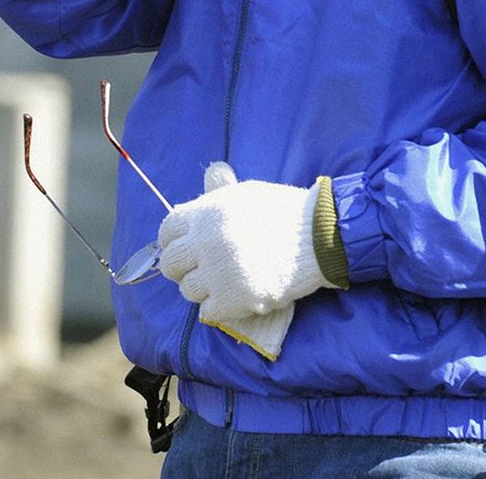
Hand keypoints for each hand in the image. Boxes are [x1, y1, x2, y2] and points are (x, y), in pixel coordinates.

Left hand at [158, 162, 332, 326]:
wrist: (319, 238)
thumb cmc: (282, 211)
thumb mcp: (245, 194)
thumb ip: (219, 193)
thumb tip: (210, 174)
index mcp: (205, 214)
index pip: (167, 231)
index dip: (172, 241)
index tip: (183, 247)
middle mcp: (205, 243)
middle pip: (171, 264)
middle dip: (182, 268)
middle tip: (199, 270)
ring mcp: (219, 273)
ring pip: (188, 290)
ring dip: (201, 289)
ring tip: (220, 283)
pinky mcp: (235, 299)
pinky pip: (207, 311)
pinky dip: (217, 307)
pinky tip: (232, 297)